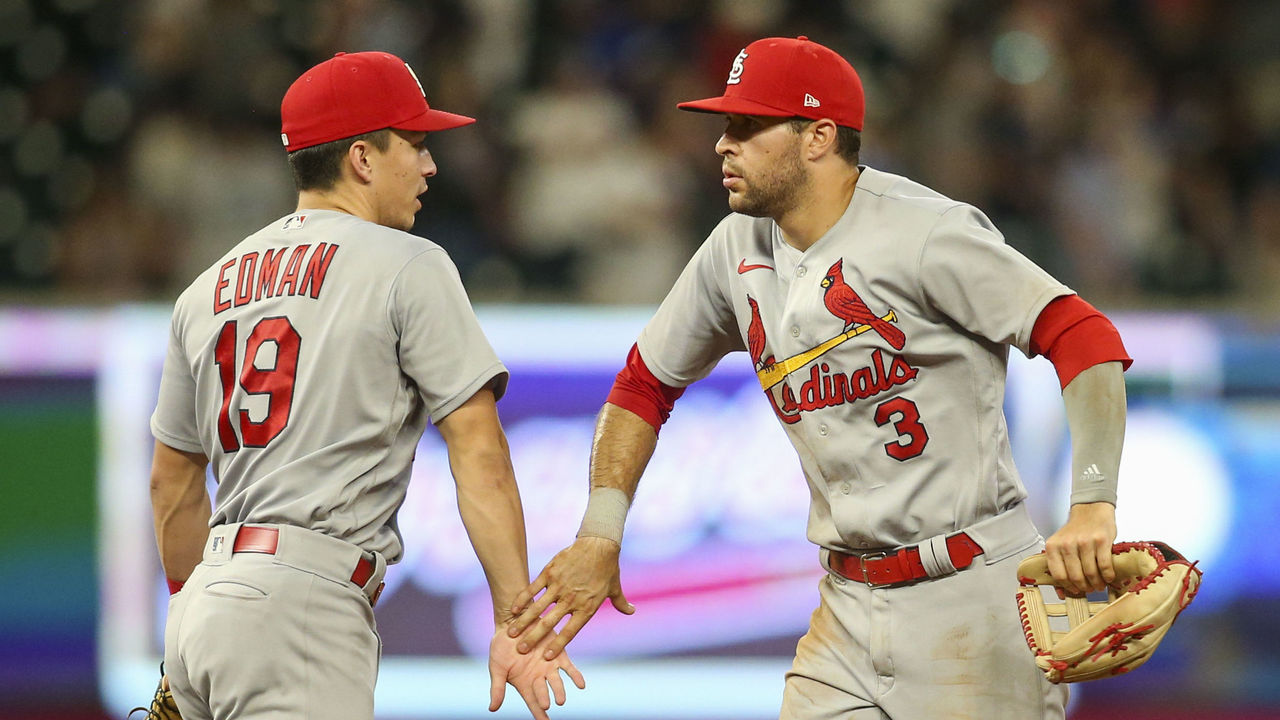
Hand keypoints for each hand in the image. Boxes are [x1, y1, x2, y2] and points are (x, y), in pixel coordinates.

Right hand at [488, 624, 584, 719]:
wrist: (512, 623)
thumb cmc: (501, 647)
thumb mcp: (497, 668)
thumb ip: (497, 688)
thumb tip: (492, 709)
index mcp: (525, 684)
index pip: (532, 703)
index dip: (538, 714)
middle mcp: (539, 677)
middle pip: (544, 692)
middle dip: (544, 699)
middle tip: (546, 705)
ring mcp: (549, 666)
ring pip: (556, 682)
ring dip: (559, 690)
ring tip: (560, 699)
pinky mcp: (558, 653)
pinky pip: (569, 667)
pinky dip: (575, 676)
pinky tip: (581, 684)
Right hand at [507, 536, 633, 659]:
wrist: (599, 543)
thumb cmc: (607, 568)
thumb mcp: (614, 588)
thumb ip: (621, 603)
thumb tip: (632, 611)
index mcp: (586, 607)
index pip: (570, 631)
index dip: (558, 644)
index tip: (546, 656)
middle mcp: (571, 599)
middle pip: (549, 623)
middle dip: (533, 638)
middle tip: (520, 650)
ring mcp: (559, 586)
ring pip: (537, 608)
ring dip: (523, 621)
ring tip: (511, 632)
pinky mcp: (550, 572)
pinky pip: (534, 588)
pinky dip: (523, 599)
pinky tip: (513, 609)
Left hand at [1043, 501, 1117, 595]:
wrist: (1091, 509)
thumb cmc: (1076, 531)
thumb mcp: (1061, 544)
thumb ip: (1060, 564)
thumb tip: (1063, 593)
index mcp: (1053, 546)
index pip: (1059, 575)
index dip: (1069, 587)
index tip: (1076, 591)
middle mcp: (1067, 544)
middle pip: (1075, 576)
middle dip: (1085, 587)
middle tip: (1091, 589)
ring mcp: (1084, 542)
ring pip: (1090, 573)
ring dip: (1097, 583)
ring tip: (1100, 585)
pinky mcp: (1101, 540)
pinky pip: (1105, 565)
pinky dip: (1108, 576)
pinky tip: (1108, 577)